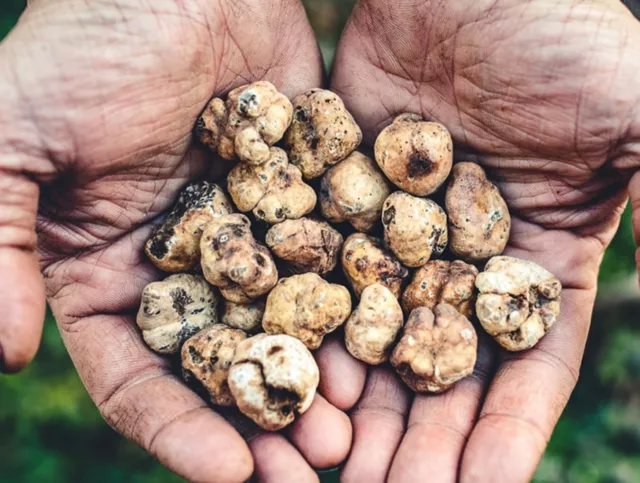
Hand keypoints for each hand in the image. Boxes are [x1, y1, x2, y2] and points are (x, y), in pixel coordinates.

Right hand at [0, 1, 353, 480]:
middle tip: (304, 476)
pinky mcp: (307, 204)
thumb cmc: (90, 45)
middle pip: (222, 370)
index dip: (179, 430)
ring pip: (285, 333)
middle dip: (259, 427)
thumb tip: (7, 354)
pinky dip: (353, 316)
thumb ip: (0, 247)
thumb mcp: (15, 139)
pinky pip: (332, 272)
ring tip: (350, 437)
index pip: (139, 376)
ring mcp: (252, 240)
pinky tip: (383, 355)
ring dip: (315, 387)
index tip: (227, 476)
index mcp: (110, 272)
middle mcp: (185, 269)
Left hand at [331, 0, 639, 480]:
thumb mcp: (634, 111)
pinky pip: (325, 286)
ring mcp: (399, 241)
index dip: (502, 439)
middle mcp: (465, 265)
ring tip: (333, 467)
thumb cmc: (554, 33)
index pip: (525, 374)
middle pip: (440, 375)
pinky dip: (312, 336)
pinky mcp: (344, 209)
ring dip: (360, 409)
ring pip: (375, 343)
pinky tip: (297, 382)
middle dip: (419, 445)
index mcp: (539, 263)